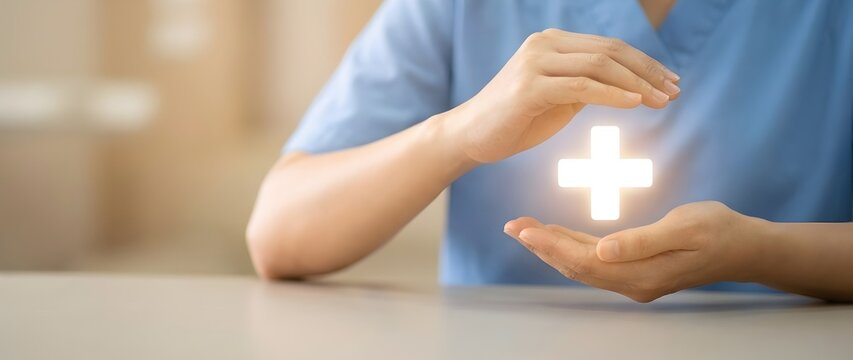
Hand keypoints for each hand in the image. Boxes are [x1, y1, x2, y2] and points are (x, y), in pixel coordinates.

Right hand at [444, 28, 680, 163]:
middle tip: (675, 92)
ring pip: (600, 66)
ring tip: (663, 101)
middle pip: (610, 52)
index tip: (670, 82)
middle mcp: (544, 44)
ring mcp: (535, 63)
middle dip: (648, 72)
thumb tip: (628, 86)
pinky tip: (636, 104)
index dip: (645, 63)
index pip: (609, 47)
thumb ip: (586, 85)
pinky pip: (582, 87)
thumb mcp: (558, 98)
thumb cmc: (515, 120)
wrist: (471, 136)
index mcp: (552, 42)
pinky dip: (613, 94)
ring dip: (638, 84)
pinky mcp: (530, 87)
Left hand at [503, 201, 762, 302]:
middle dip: (541, 245)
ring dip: (551, 247)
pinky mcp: (635, 271)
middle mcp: (632, 283)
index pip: (584, 262)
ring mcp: (633, 279)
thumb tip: (603, 251)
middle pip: (575, 266)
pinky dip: (571, 247)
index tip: (524, 229)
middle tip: (512, 224)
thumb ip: (641, 241)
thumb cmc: (719, 230)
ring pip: (581, 264)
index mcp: (641, 274)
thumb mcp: (683, 228)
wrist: (745, 247)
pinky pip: (594, 261)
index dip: (551, 245)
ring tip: (524, 227)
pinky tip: (555, 235)